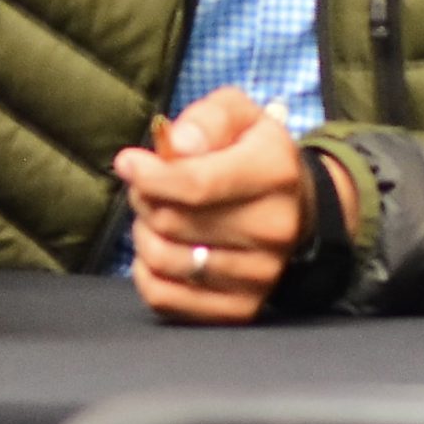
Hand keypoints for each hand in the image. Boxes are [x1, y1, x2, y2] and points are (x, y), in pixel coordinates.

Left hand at [113, 88, 342, 323]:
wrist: (295, 207)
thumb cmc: (251, 153)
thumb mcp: (236, 115)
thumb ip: (205, 121)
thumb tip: (175, 145)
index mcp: (274, 172)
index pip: (196, 184)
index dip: (148, 175)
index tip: (128, 163)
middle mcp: (274, 228)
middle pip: (172, 221)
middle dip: (145, 199)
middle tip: (149, 187)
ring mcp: (261, 274)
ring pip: (164, 260)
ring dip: (145, 234)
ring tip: (159, 216)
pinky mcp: (242, 308)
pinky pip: (165, 298)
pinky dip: (147, 273)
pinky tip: (161, 249)